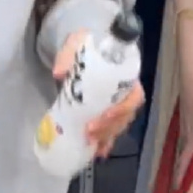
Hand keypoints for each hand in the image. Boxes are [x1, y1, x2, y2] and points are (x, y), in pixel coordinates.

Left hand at [53, 31, 145, 159]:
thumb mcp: (79, 40)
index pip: (133, 96)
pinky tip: (97, 153)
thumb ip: (70, 52)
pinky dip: (105, 141)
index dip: (122, 109)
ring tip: (92, 146)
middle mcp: (125, 90)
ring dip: (107, 136)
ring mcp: (116, 102)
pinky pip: (111, 129)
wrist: (87, 44)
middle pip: (126, 115)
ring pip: (119, 125)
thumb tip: (59, 73)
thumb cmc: (88, 42)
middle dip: (109, 127)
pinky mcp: (105, 110)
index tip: (103, 116)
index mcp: (125, 74)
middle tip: (90, 133)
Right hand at [175, 73, 192, 187]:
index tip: (175, 189)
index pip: (184, 161)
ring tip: (184, 166)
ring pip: (182, 146)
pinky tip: (191, 142)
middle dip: (180, 169)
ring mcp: (183, 125)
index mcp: (191, 138)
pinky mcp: (185, 117)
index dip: (180, 175)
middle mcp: (184, 134)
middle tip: (178, 182)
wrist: (190, 83)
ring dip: (183, 157)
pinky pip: (184, 137)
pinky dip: (186, 145)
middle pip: (181, 155)